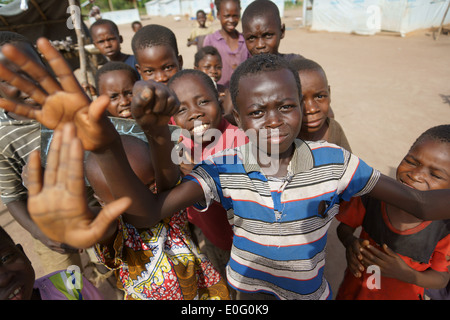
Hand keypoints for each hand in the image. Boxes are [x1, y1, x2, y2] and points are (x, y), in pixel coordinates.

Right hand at [0, 37, 117, 150]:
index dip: (53, 57)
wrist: (96, 143)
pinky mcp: (46, 118)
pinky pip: (27, 111)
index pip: (63, 72)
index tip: (41, 40)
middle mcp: (61, 96)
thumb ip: (98, 111)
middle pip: (41, 76)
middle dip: (25, 62)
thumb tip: (106, 98)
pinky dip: (14, 106)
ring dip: (14, 79)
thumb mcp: (100, 122)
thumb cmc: (102, 131)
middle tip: (7, 47)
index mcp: (76, 94)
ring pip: (30, 90)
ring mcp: (52, 106)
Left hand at [26, 122, 130, 247]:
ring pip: (49, 170)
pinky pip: (32, 181)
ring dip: (53, 149)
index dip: (74, 158)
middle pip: (61, 169)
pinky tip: (35, 151)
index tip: (76, 140)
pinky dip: (32, 166)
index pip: (74, 177)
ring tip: (59, 131)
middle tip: (68, 126)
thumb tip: (128, 200)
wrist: (63, 245)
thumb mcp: (100, 230)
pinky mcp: (34, 201)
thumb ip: (110, 215)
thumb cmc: (86, 235)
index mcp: (72, 206)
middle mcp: (55, 200)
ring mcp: (42, 200)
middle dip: (65, 145)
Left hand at [131, 80, 178, 135]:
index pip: (149, 88)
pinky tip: (164, 112)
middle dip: (158, 107)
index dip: (149, 102)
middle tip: (153, 112)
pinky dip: (170, 112)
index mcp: (142, 85)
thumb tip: (149, 90)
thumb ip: (138, 101)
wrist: (153, 124)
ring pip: (170, 99)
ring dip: (164, 110)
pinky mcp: (174, 97)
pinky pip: (176, 105)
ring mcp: (165, 90)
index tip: (146, 110)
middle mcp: (154, 84)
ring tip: (158, 112)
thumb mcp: (137, 112)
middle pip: (162, 93)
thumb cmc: (143, 117)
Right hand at [345, 238, 369, 277]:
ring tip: (359, 274)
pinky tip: (357, 276)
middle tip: (362, 269)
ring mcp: (348, 256)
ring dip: (354, 269)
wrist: (348, 241)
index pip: (355, 249)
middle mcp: (349, 251)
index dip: (357, 253)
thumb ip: (364, 242)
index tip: (360, 258)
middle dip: (356, 263)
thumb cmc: (358, 242)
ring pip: (350, 263)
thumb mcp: (360, 240)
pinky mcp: (348, 260)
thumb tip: (367, 241)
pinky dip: (353, 271)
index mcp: (353, 245)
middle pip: (352, 258)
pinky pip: (350, 266)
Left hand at [361, 243, 413, 282]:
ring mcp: (382, 270)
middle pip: (373, 259)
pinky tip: (362, 262)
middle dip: (366, 253)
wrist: (404, 274)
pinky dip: (367, 266)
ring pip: (371, 265)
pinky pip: (372, 270)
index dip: (372, 249)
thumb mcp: (396, 256)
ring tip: (359, 255)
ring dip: (365, 260)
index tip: (367, 245)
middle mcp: (385, 265)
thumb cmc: (400, 263)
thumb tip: (383, 244)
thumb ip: (389, 251)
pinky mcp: (381, 274)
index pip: (379, 253)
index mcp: (389, 260)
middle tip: (360, 248)